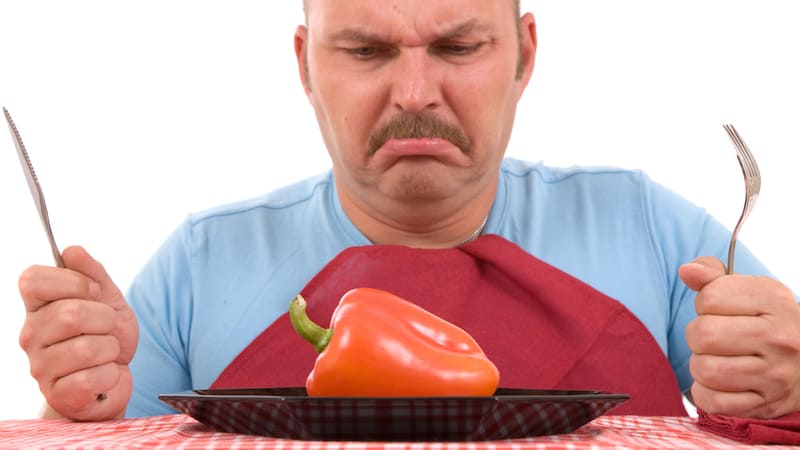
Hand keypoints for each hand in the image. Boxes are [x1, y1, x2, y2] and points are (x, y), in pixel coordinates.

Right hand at [18, 246, 138, 420]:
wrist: (115, 379)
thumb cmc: (107, 337)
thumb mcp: (108, 299)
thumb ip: (93, 272)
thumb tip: (72, 250)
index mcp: (38, 307)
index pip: (32, 280)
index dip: (73, 282)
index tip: (93, 294)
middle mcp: (31, 335)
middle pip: (70, 314)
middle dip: (104, 319)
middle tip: (106, 328)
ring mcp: (40, 367)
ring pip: (86, 348)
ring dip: (110, 348)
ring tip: (106, 353)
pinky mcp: (57, 395)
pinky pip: (92, 378)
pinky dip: (110, 374)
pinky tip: (104, 375)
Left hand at [680, 256, 799, 417]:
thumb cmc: (763, 321)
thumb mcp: (745, 291)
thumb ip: (712, 275)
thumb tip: (687, 271)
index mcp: (775, 300)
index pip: (710, 297)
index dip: (704, 304)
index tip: (719, 311)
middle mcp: (781, 337)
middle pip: (704, 334)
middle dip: (697, 336)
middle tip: (713, 339)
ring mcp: (776, 374)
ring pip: (705, 370)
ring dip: (701, 365)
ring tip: (717, 360)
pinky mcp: (766, 405)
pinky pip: (713, 401)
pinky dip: (706, 393)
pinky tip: (720, 383)